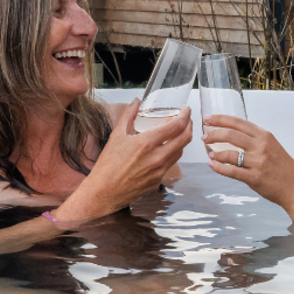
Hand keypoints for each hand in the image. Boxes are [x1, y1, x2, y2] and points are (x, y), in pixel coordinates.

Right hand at [56, 101, 191, 223]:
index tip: (186, 110)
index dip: (185, 116)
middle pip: (185, 139)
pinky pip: (170, 164)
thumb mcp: (116, 135)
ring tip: (179, 132)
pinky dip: (172, 153)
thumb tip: (136, 101)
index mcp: (147, 143)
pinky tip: (167, 149)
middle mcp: (158, 157)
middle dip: (189, 126)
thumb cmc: (107, 164)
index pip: (176, 126)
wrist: (104, 192)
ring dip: (182, 140)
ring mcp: (160, 171)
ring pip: (180, 152)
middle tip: (187, 119)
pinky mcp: (158, 181)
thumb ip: (128, 116)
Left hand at [203, 114, 293, 227]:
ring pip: (229, 153)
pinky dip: (219, 168)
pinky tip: (213, 166)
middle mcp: (261, 146)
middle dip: (213, 134)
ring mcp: (258, 162)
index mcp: (265, 136)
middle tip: (204, 136)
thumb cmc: (284, 168)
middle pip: (231, 134)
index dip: (220, 119)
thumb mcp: (272, 146)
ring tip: (210, 155)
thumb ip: (255, 140)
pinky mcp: (255, 178)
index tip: (208, 118)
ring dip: (215, 154)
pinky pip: (231, 171)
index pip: (238, 122)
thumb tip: (233, 134)